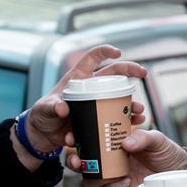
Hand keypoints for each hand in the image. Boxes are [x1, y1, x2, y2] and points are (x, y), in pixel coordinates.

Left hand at [23, 45, 148, 154]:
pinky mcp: (98, 118)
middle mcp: (89, 87)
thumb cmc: (42, 115)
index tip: (118, 52)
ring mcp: (95, 102)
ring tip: (139, 110)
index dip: (105, 51)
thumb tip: (63, 108)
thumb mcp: (45, 109)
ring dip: (131, 102)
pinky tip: (134, 126)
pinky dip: (125, 122)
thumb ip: (52, 107)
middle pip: (113, 73)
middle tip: (144, 73)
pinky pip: (115, 117)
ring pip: (118, 97)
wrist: (43, 135)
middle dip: (130, 70)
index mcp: (77, 78)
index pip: (92, 58)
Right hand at [65, 128, 186, 186]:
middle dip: (74, 162)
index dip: (76, 140)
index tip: (71, 138)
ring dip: (93, 177)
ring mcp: (113, 176)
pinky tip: (124, 181)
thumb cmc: (166, 151)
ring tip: (110, 173)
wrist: (181, 173)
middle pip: (81, 162)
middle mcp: (109, 161)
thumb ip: (143, 137)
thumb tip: (125, 143)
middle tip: (77, 160)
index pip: (87, 141)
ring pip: (89, 180)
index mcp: (112, 144)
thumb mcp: (157, 139)